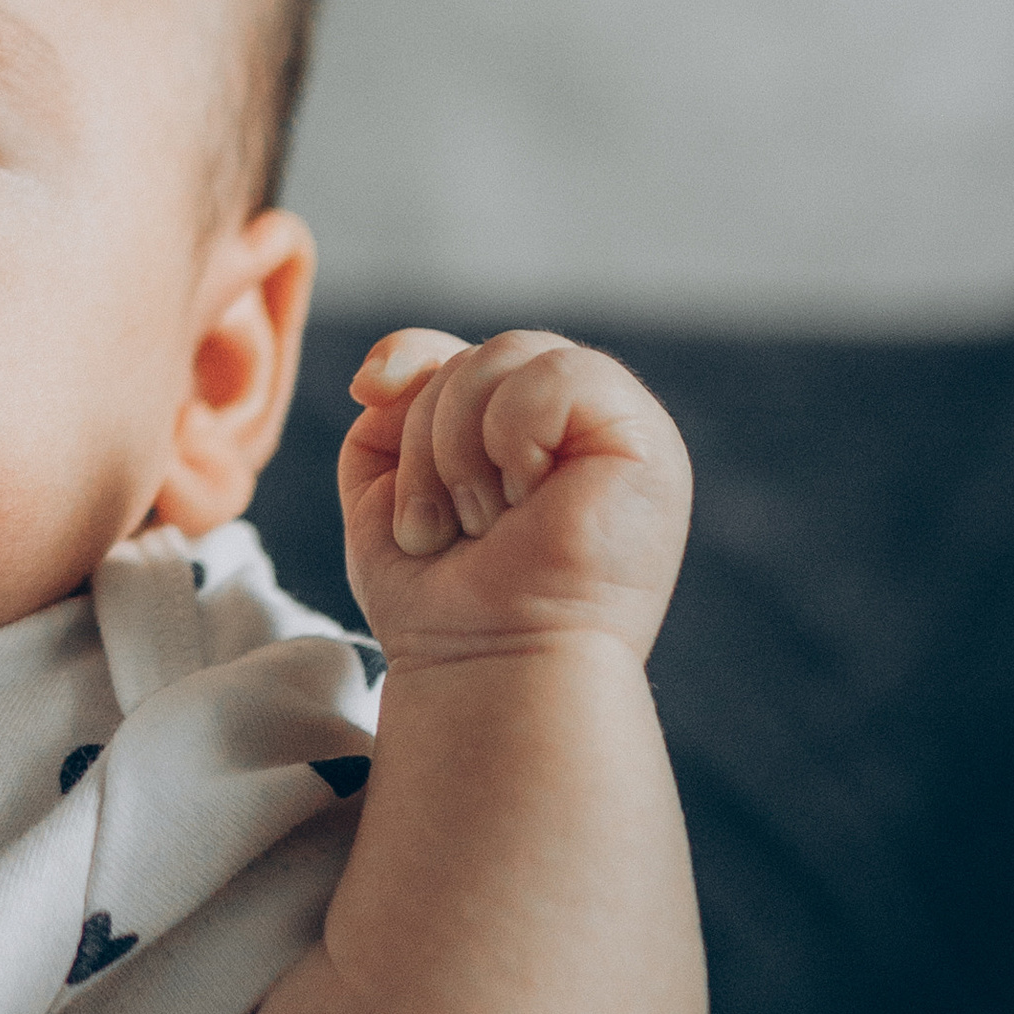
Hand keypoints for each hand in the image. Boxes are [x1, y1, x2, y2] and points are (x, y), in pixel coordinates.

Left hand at [338, 329, 688, 669]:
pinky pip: (558, 374)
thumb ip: (393, 416)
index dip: (407, 356)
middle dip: (427, 441)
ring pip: (504, 356)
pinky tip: (527, 502)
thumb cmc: (444, 599)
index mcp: (519, 430)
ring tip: (485, 523)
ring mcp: (614, 425)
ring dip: (461, 450)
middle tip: (445, 527)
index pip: (456, 348)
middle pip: (470, 356)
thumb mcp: (390, 492)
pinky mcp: (645, 439)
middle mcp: (572, 422)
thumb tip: (384, 373)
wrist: (487, 666)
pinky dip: (515, 437)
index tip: (368, 392)